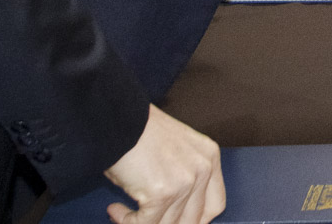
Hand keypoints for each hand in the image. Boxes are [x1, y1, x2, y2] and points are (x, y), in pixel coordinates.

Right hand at [104, 105, 225, 223]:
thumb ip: (185, 175)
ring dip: (143, 223)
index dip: (196, 221)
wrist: (119, 118)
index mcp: (210, 157)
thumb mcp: (177, 149)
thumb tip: (177, 211)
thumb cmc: (139, 131)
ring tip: (123, 213)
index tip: (178, 223)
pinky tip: (116, 210)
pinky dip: (127, 222)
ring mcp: (184, 182)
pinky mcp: (162, 193)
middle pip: (193, 220)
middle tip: (146, 221)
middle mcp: (202, 169)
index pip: (214, 205)